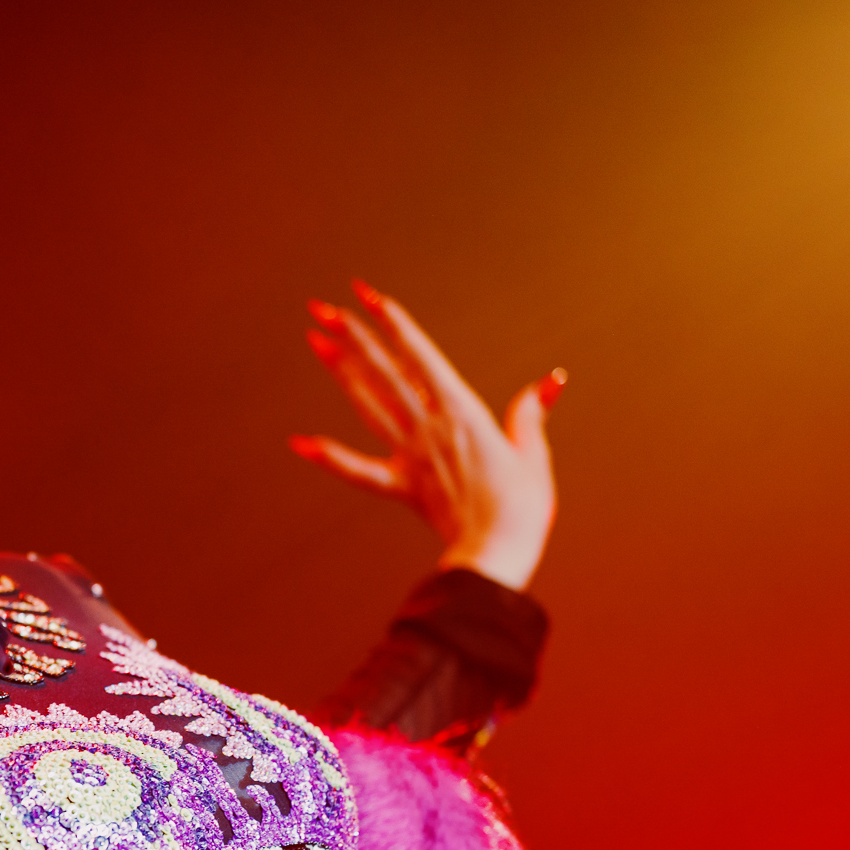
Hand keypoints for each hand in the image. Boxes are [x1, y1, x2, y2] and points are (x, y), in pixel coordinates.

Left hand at [293, 280, 565, 591]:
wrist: (497, 553)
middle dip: (353, 336)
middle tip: (322, 308)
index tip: (369, 296)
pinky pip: (358, 471)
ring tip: (315, 342)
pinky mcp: (401, 487)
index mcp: (463, 410)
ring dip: (341, 372)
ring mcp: (411, 455)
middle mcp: (430, 426)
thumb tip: (550, 382)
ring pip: (369, 404)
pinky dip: (328, 456)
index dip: (393, 323)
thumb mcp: (532, 454)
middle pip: (385, 371)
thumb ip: (531, 415)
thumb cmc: (522, 507)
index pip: (420, 354)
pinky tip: (299, 443)